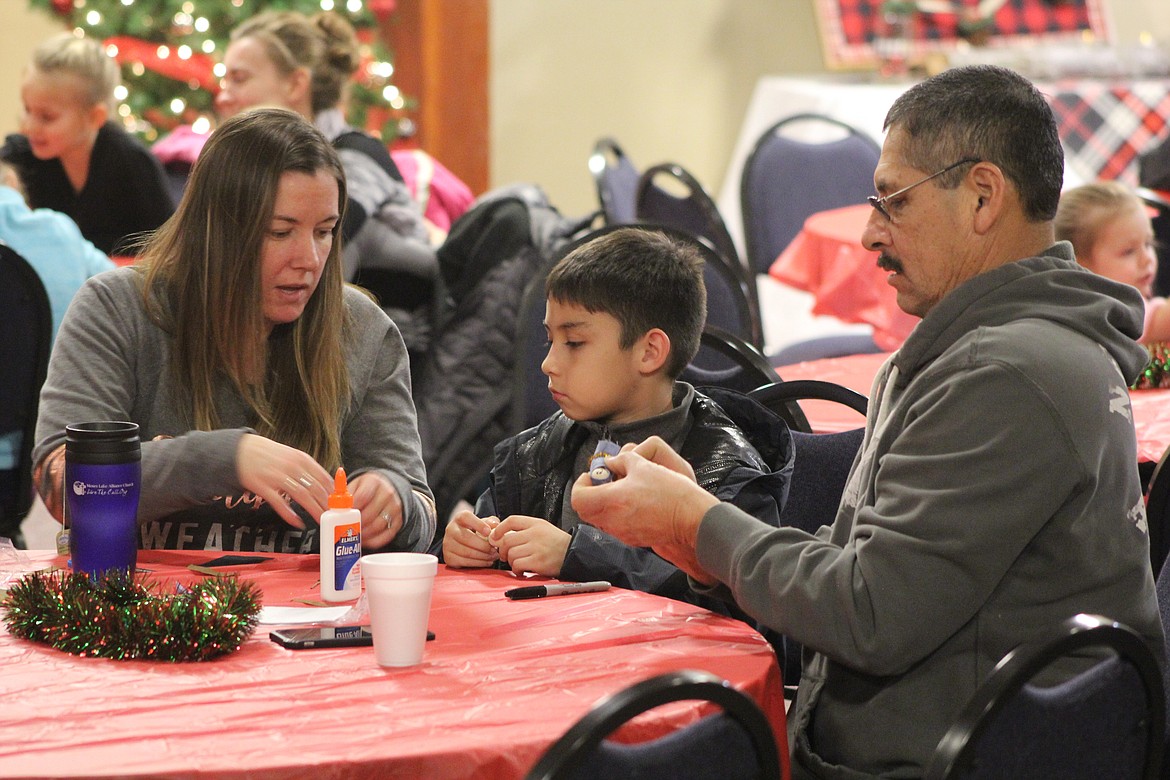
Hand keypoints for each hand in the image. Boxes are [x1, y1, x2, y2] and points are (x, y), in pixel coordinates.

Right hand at [236, 434, 331, 528]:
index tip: (339, 502)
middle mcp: (291, 467)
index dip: (333, 492)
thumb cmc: (267, 454)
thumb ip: (306, 468)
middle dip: (326, 504)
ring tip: (321, 520)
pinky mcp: (263, 487)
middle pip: (315, 488)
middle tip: (333, 516)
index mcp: (301, 459)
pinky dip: (290, 514)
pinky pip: (279, 503)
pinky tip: (298, 522)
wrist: (240, 450)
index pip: (323, 477)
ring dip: (313, 510)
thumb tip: (323, 484)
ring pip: (302, 496)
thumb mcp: (291, 455)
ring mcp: (277, 477)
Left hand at [349, 471, 403, 549]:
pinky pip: (387, 535)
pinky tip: (365, 541)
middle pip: (370, 514)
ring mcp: (395, 508)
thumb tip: (334, 507)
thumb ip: (345, 495)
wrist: (388, 488)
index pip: (362, 497)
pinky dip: (375, 541)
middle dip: (355, 525)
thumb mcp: (356, 485)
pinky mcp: (398, 521)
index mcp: (374, 482)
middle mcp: (387, 494)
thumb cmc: (368, 488)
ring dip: (364, 534)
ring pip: (378, 526)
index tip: (342, 517)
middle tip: (345, 530)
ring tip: (354, 536)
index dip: (351, 509)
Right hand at [442, 510, 500, 567]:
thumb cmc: (474, 531)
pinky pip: (465, 562)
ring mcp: (448, 544)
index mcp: (459, 518)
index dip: (478, 524)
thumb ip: (490, 522)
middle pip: (466, 538)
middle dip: (483, 545)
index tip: (488, 532)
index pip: (466, 517)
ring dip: (483, 556)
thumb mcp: (483, 523)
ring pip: (466, 552)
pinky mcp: (449, 557)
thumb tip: (495, 525)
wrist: (461, 542)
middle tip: (494, 549)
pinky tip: (487, 561)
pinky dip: (479, 563)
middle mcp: (451, 530)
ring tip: (493, 556)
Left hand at [489, 516, 569, 575]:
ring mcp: (536, 548)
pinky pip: (517, 565)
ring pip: (511, 554)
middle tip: (505, 556)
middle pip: (507, 540)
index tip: (495, 537)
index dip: (499, 529)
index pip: (512, 520)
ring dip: (510, 561)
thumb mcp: (543, 529)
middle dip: (502, 550)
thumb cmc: (557, 543)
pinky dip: (516, 570)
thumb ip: (525, 530)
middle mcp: (535, 534)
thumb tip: (501, 536)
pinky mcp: (538, 562)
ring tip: (517, 564)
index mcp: (536, 524)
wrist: (574, 554)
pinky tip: (522, 571)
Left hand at [571, 435, 715, 566]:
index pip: (578, 498)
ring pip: (600, 519)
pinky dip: (617, 514)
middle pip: (585, 511)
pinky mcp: (633, 539)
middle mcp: (612, 520)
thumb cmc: (669, 492)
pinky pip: (615, 526)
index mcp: (611, 501)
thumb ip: (621, 460)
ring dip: (603, 505)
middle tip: (604, 483)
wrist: (691, 519)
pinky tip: (634, 504)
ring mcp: (622, 533)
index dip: (581, 484)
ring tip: (621, 492)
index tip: (592, 476)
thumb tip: (610, 462)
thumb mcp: (643, 466)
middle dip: (590, 495)